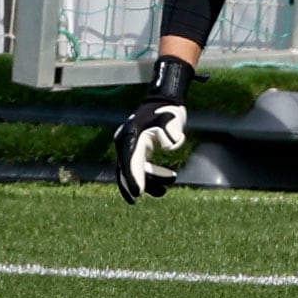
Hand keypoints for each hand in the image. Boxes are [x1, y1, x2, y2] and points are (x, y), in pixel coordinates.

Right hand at [113, 56, 196, 204]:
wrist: (163, 100)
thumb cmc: (168, 111)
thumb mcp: (172, 119)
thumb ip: (172, 132)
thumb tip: (170, 147)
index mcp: (132, 135)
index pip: (130, 160)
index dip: (133, 177)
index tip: (137, 193)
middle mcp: (125, 141)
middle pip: (124, 168)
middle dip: (133, 184)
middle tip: (143, 197)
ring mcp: (128, 145)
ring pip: (131, 170)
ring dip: (146, 182)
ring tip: (164, 190)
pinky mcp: (135, 149)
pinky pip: (136, 167)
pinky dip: (147, 177)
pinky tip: (161, 186)